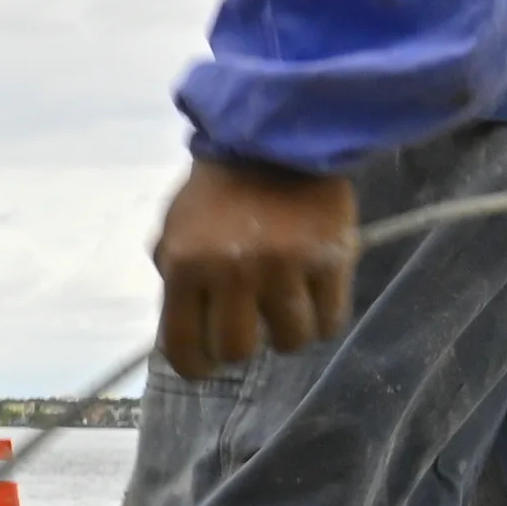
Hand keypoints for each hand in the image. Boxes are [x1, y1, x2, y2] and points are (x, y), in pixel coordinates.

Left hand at [152, 157, 357, 377]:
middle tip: (250, 329)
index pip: (184, 344)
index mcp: (186, 264)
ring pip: (289, 341)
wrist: (276, 138)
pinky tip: (315, 304)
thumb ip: (177, 279)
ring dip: (286, 335)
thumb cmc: (219, 190)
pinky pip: (330, 320)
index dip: (196, 366)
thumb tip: (185, 334)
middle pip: (238, 350)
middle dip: (242, 347)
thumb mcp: (176, 230)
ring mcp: (284, 267)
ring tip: (285, 311)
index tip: (206, 367)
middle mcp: (232, 271)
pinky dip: (322, 321)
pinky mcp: (330, 259)